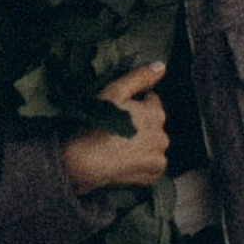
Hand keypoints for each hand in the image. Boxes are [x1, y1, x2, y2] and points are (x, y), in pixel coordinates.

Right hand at [62, 60, 168, 192]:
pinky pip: (150, 164)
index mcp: (156, 114)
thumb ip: (140, 77)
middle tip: (115, 128)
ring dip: (142, 143)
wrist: (81, 164)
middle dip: (140, 124)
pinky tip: (123, 158)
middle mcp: (163, 137)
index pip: (152, 102)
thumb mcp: (115, 92)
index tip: (119, 110)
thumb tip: (162, 66)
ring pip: (152, 144)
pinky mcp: (151, 176)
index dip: (135, 103)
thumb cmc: (95, 125)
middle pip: (153, 124)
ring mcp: (158, 159)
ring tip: (117, 144)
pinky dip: (141, 161)